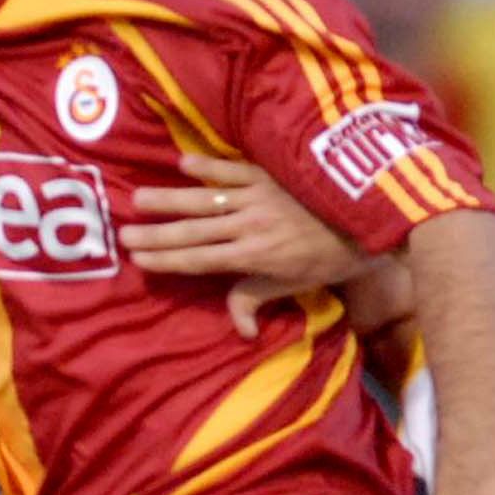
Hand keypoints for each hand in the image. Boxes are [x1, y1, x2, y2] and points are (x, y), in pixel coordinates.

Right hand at [118, 153, 371, 334]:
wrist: (373, 217)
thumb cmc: (334, 256)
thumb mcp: (296, 285)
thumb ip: (258, 299)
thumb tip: (241, 331)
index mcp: (254, 257)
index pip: (200, 260)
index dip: (167, 260)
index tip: (138, 259)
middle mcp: (249, 226)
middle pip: (193, 231)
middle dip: (156, 233)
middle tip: (122, 232)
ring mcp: (258, 197)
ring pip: (205, 199)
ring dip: (170, 200)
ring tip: (139, 198)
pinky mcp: (270, 173)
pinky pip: (233, 169)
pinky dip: (208, 166)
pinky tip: (182, 163)